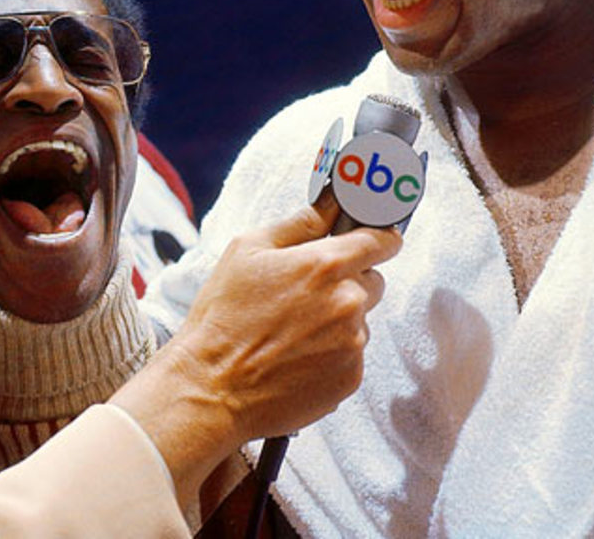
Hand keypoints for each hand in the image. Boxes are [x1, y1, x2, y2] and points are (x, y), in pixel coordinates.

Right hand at [112, 197, 399, 504]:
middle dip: (348, 282)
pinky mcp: (350, 378)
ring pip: (360, 320)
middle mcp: (348, 303)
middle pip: (372, 281)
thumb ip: (300, 223)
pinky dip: (332, 352)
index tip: (371, 243)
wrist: (212, 388)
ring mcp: (353, 344)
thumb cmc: (223, 314)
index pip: (381, 241)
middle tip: (305, 294)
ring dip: (338, 320)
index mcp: (326, 265)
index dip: (377, 238)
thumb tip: (333, 205)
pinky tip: (296, 356)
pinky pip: (352, 354)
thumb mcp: (247, 249)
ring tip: (291, 331)